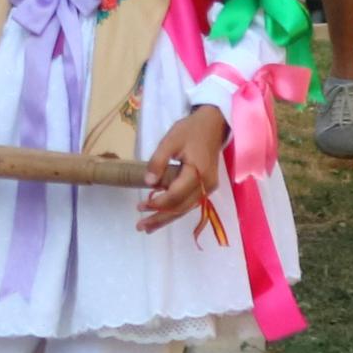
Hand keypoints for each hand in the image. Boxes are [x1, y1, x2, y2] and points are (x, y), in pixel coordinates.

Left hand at [140, 105, 228, 232]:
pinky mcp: (207, 186)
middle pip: (181, 207)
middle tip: (140, 227)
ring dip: (167, 218)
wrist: (213, 124)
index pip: (175, 195)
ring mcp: (209, 187)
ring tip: (148, 228)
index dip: (157, 203)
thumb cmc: (190, 131)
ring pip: (186, 208)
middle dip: (160, 218)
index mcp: (198, 173)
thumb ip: (158, 162)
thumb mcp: (169, 141)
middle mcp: (207, 185)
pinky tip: (163, 216)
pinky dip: (176, 210)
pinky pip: (190, 202)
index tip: (140, 206)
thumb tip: (148, 183)